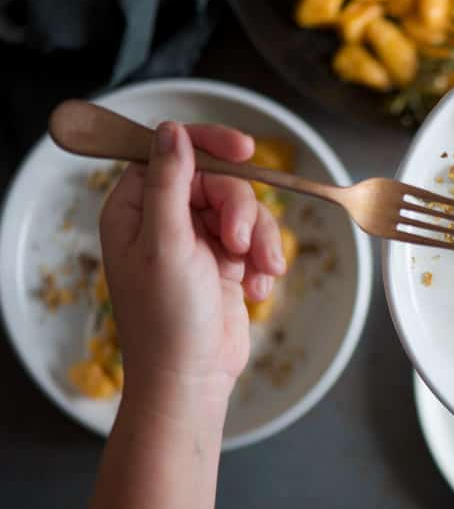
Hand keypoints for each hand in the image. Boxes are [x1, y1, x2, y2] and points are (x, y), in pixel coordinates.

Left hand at [87, 121, 285, 508]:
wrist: (192, 378)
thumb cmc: (167, 319)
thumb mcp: (165, 244)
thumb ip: (168, 183)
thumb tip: (171, 130)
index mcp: (135, 209)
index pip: (172, 153)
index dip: (208, 145)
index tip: (245, 150)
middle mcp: (165, 219)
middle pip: (218, 181)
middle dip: (241, 211)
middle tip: (241, 244)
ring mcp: (198, 241)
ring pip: (245, 210)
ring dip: (260, 239)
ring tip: (261, 272)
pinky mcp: (226, 261)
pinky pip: (257, 239)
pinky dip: (263, 260)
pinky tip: (257, 288)